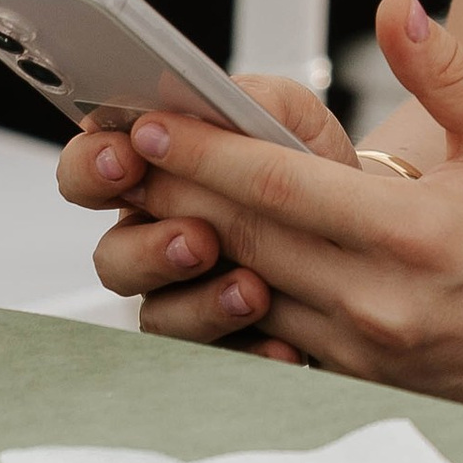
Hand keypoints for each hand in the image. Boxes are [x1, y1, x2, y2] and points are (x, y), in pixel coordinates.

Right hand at [61, 68, 356, 342]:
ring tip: (252, 291)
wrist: (370, 232)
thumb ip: (250, 100)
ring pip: (158, 317)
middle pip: (113, 257)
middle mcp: (156, 239)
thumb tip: (203, 102)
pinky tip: (284, 344)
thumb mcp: (293, 118)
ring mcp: (185, 296)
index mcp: (156, 174)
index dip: (93, 166)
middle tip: (197, 239)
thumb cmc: (316, 168)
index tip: (125, 160)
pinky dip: (251, 353)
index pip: (91, 169)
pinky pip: (219, 361)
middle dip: (150, 249)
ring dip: (200, 305)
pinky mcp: (225, 342)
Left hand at [64, 0, 462, 405]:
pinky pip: (263, 338)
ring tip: (145, 202)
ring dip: (187, 248)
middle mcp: (378, 299)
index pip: (280, 186)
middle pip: (243, 239)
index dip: (206, 154)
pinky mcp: (352, 378)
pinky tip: (195, 265)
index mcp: (412, 231)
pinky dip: (221, 300)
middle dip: (174, 194)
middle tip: (119, 156)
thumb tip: (396, 8)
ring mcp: (360, 349)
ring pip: (242, 292)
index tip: (153, 124)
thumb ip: (449, 67)